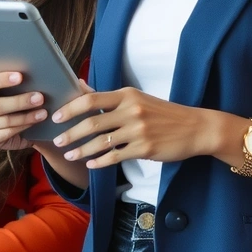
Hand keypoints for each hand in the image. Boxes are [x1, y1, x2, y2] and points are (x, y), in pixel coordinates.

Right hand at [0, 71, 49, 151]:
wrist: (9, 124)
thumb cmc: (9, 99)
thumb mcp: (7, 89)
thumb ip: (11, 81)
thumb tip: (31, 71)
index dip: (0, 79)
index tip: (20, 76)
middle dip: (20, 101)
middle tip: (39, 97)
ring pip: (4, 121)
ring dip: (26, 116)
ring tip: (43, 112)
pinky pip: (7, 133)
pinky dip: (23, 127)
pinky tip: (35, 122)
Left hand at [50, 87, 232, 168]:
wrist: (196, 128)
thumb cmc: (162, 112)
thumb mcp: (136, 98)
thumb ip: (108, 97)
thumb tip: (79, 86)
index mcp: (127, 95)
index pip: (91, 99)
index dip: (70, 109)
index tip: (55, 117)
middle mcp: (131, 111)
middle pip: (92, 123)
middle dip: (71, 134)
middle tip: (57, 141)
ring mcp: (139, 131)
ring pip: (101, 142)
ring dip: (81, 150)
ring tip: (70, 155)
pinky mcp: (145, 149)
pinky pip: (116, 156)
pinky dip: (100, 161)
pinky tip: (91, 164)